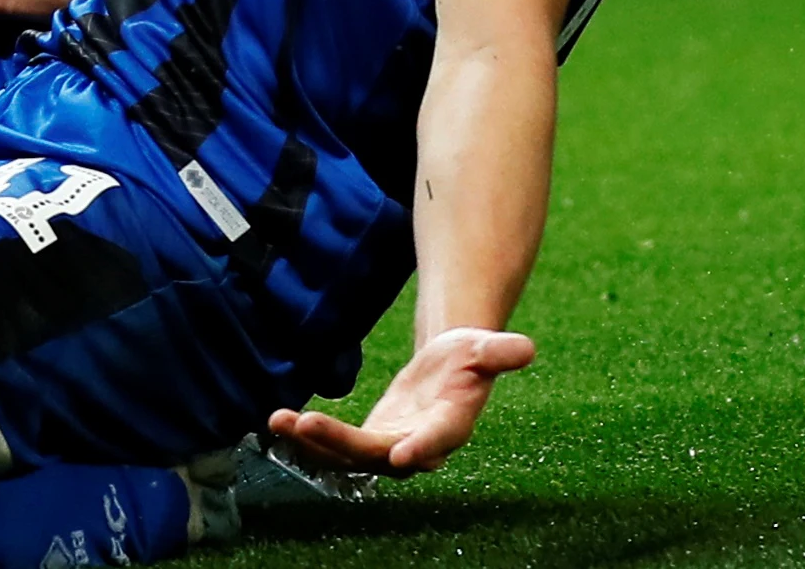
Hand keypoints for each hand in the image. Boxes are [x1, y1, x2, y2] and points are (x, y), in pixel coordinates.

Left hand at [265, 327, 533, 477]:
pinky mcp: (366, 442)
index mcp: (449, 426)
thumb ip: (499, 352)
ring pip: (347, 456)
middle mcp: (416, 446)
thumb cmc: (468, 357)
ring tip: (280, 421)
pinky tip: (278, 421)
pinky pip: (333, 447)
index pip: (436, 441)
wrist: (448, 368)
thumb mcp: (482, 348)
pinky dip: (306, 437)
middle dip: (341, 443)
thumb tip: (526, 348)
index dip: (420, 448)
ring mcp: (388, 448)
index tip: (399, 454)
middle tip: (307, 423)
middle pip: (377, 453)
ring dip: (312, 443)